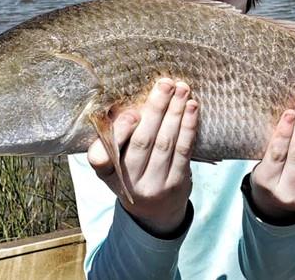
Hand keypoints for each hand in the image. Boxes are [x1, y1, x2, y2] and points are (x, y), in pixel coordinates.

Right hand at [88, 78, 198, 236]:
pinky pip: (183, 151)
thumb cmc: (133, 171)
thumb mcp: (116, 160)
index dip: (118, 134)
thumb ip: (117, 134)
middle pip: (142, 141)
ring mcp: (154, 185)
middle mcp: (128, 182)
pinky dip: (188, 127)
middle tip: (165, 83)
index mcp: (106, 173)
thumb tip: (126, 97)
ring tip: (182, 89)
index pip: (102, 158)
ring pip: (165, 143)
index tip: (132, 112)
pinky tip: (192, 108)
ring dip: (175, 112)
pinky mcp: (177, 184)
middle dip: (156, 109)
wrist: (155, 211)